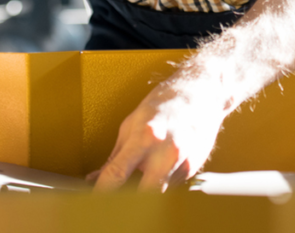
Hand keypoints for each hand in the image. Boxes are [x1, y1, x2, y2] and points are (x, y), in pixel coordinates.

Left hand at [93, 80, 227, 191]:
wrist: (200, 94)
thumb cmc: (163, 104)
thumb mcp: (131, 124)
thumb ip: (115, 156)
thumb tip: (97, 178)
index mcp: (145, 137)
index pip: (117, 175)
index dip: (101, 191)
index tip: (94, 200)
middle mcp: (166, 153)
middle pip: (142, 195)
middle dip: (127, 201)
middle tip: (116, 199)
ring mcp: (182, 162)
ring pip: (157, 194)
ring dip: (146, 190)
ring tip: (142, 173)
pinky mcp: (193, 168)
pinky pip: (171, 186)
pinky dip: (161, 181)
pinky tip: (160, 166)